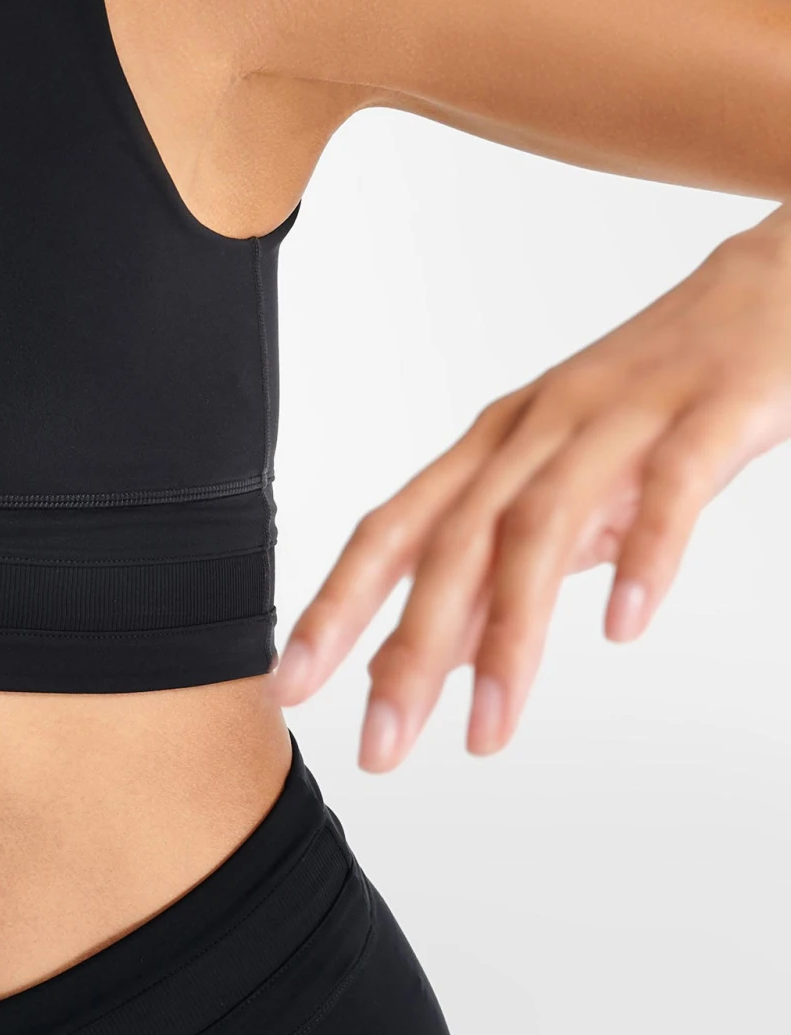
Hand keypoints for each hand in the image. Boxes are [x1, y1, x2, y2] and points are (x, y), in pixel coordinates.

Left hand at [269, 206, 790, 770]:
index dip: (337, 605)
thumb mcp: (568, 483)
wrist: (766, 290)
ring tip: (490, 726)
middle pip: (453, 540)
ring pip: (543, 524)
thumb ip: (505, 561)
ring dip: (510, 633)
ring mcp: (620, 417)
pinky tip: (621, 624)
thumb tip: (436, 649)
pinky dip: (641, 556)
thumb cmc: (656, 394)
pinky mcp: (707, 413)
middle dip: (409, 649)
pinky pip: (668, 486)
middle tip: (382, 744)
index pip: (394, 530)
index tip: (291, 683)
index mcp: (497, 445)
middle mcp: (540, 428)